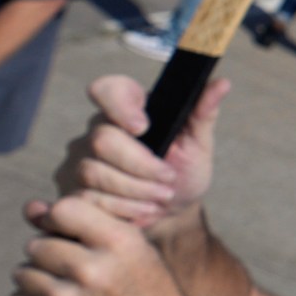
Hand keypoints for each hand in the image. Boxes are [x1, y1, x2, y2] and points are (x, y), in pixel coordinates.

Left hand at [9, 195, 209, 295]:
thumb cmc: (137, 278)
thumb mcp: (126, 241)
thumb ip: (80, 219)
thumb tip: (29, 207)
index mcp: (116, 242)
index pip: (60, 211)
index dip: (60, 220)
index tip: (70, 233)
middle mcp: (91, 271)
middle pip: (35, 244)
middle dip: (48, 252)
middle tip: (70, 266)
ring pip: (21, 273)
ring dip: (37, 277)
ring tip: (65, 286)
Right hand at [54, 75, 227, 228]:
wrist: (172, 212)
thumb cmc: (184, 169)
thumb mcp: (199, 142)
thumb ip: (204, 112)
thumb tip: (222, 83)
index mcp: (129, 109)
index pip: (108, 89)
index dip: (120, 105)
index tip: (143, 126)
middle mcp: (99, 129)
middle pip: (103, 140)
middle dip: (141, 165)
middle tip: (169, 179)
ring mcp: (81, 160)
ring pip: (94, 172)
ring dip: (135, 190)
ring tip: (162, 197)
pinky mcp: (74, 190)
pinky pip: (87, 199)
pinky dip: (122, 208)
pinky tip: (143, 210)